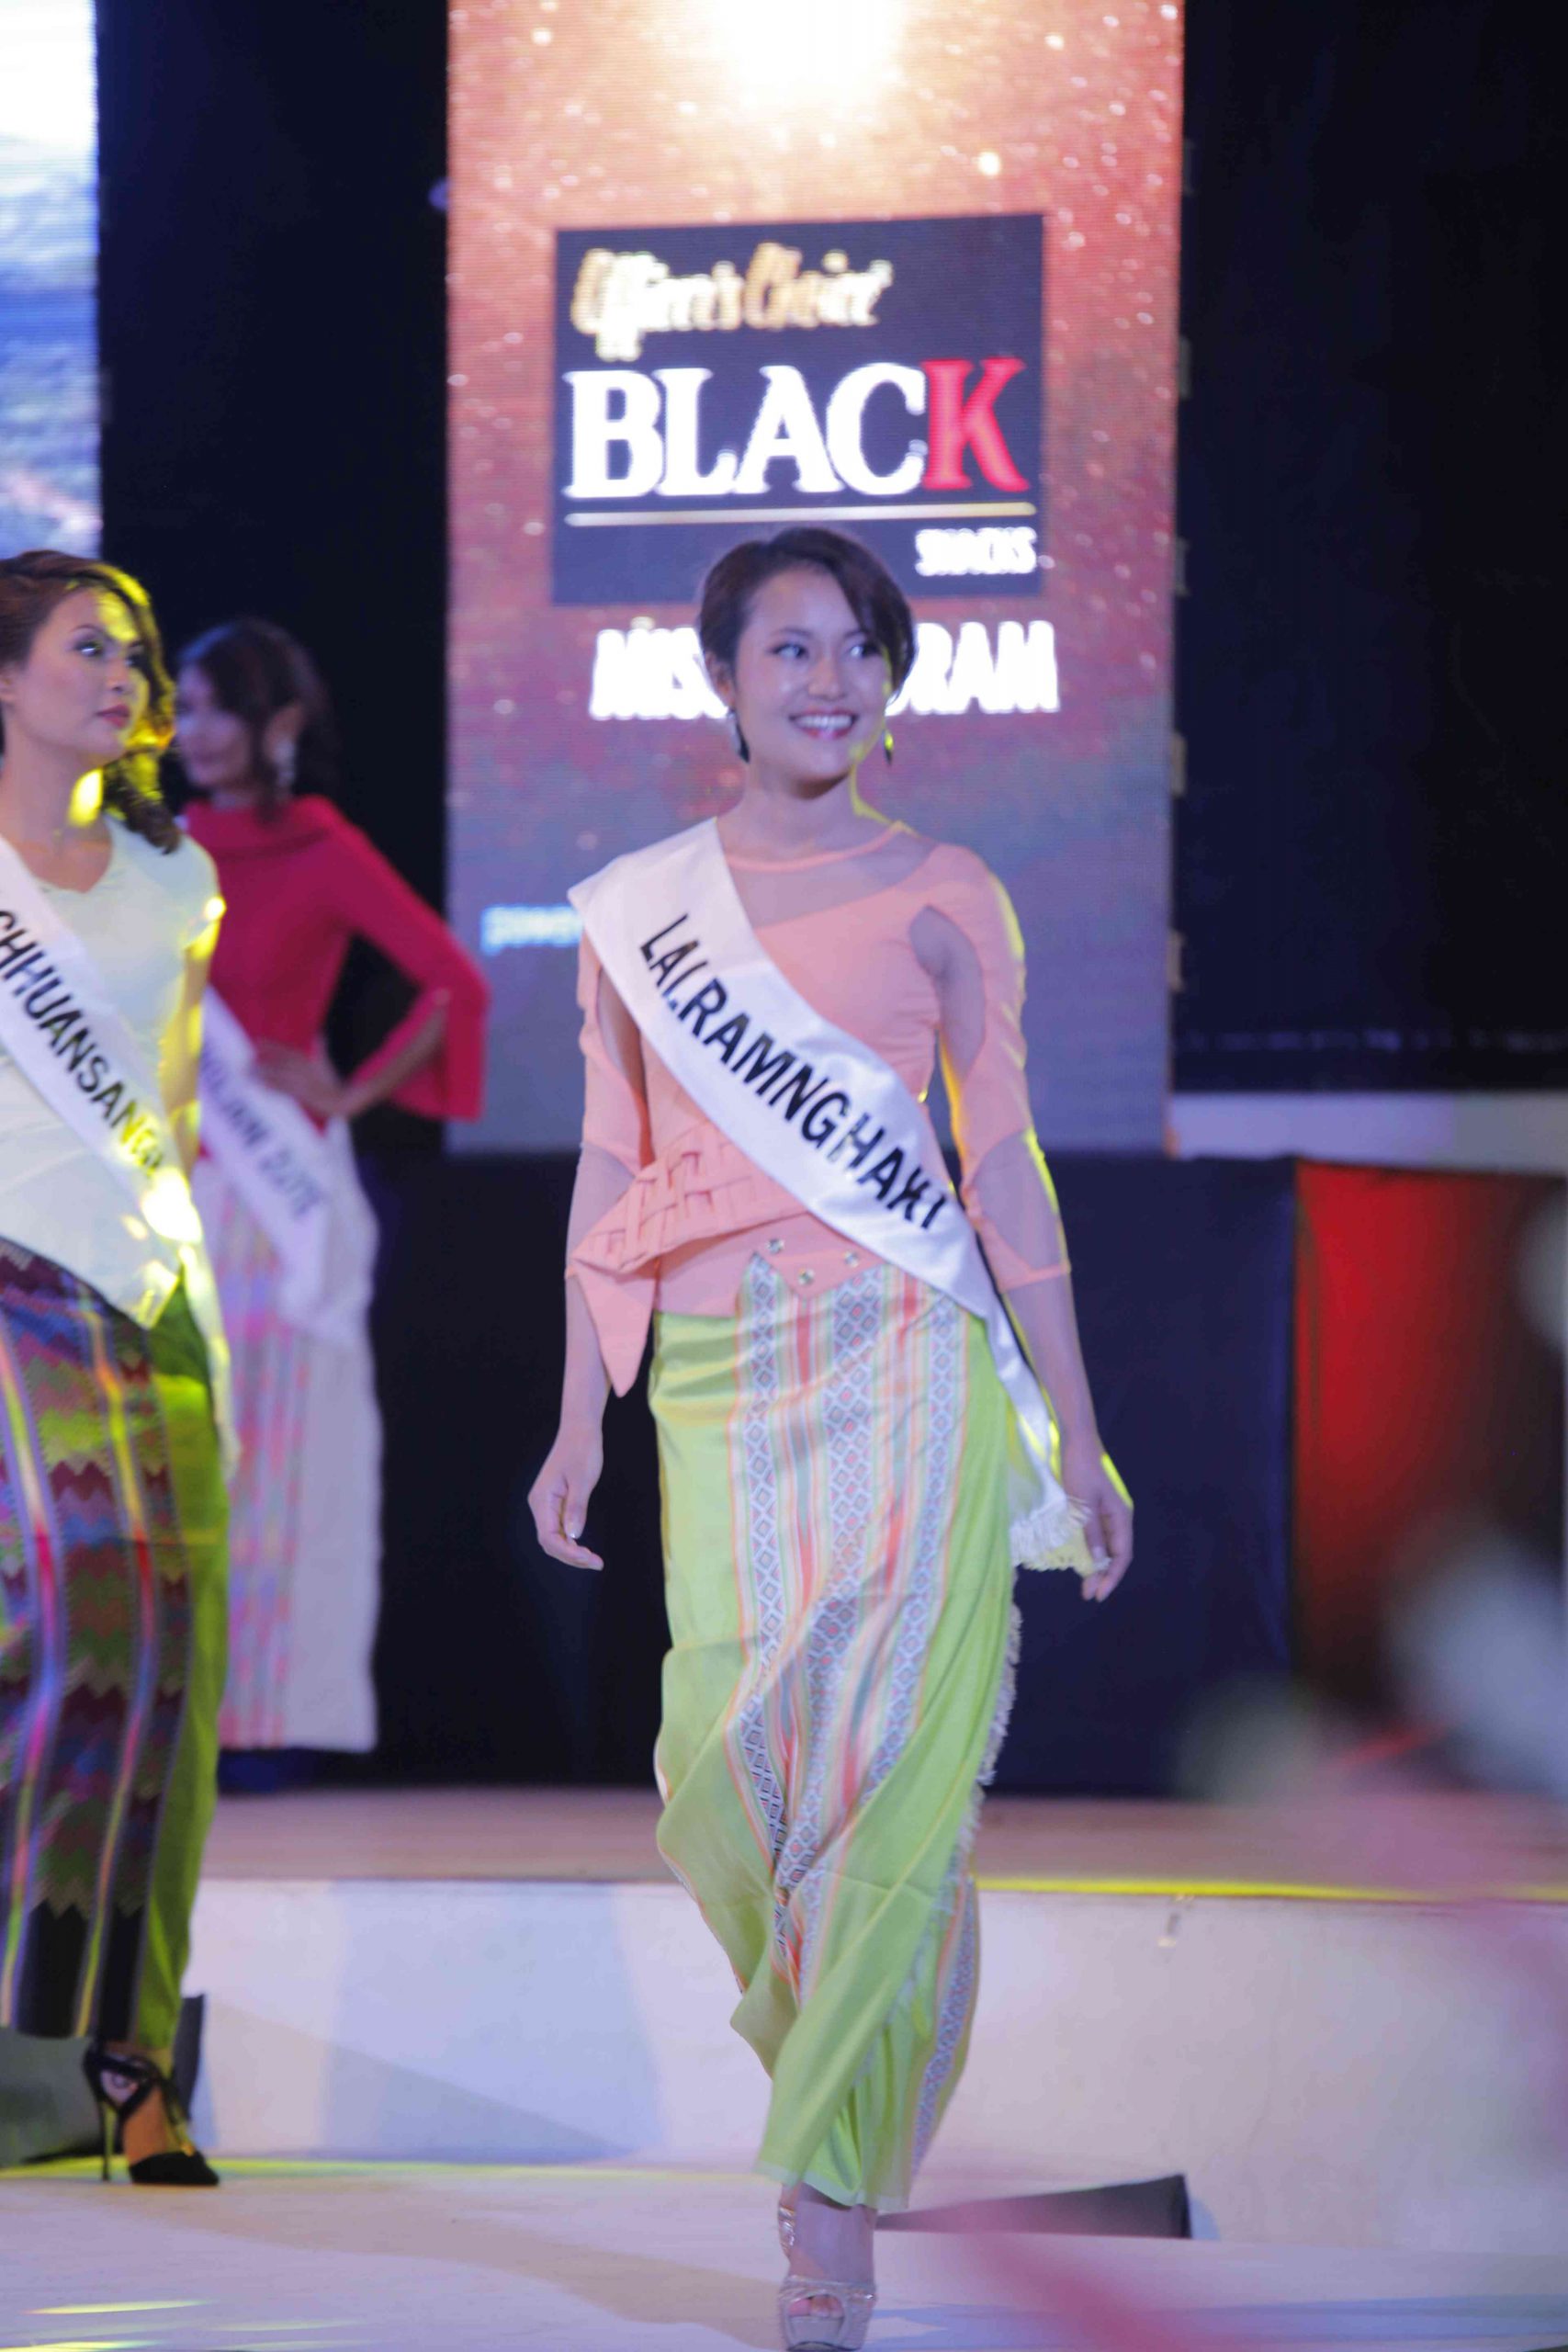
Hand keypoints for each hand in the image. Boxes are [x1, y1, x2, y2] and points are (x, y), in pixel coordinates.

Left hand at [252, 1042, 350, 1120]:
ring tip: (250, 1072)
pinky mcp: (301, 1095)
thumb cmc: (331, 1081)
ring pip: (280, 1076)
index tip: (257, 1041)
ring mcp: (302, 1083)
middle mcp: (304, 1071)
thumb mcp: (326, 1063)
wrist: (340, 1101)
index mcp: (309, 1061)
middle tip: (248, 1060)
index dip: (271, 1045)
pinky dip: (272, 1087)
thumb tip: (319, 1035)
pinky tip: (261, 1085)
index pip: (287, 1050)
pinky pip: (283, 1090)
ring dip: (264, 1074)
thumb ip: (321, 1047)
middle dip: (265, 1060)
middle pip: (281, 1063)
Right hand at [528, 1422, 604, 1569]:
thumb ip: (577, 1508)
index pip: (550, 1538)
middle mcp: (539, 1504)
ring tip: (593, 1559)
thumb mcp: (583, 1480)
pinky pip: (559, 1527)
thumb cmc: (582, 1450)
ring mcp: (545, 1503)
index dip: (569, 1553)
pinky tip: (584, 1545)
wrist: (580, 1429)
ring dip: (571, 1550)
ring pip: (554, 1537)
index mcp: (542, 1500)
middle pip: (550, 1542)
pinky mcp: (554, 1501)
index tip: (591, 1558)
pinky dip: (571, 1539)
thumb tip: (574, 1536)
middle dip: (571, 1556)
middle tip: (596, 1563)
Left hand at [1060, 1431, 1132, 1602]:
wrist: (1075, 1441)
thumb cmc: (1080, 1470)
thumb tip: (1096, 1562)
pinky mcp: (1093, 1509)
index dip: (1112, 1576)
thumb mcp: (1082, 1503)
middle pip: (1114, 1553)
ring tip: (1083, 1583)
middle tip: (1087, 1594)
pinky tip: (1079, 1560)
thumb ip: (1090, 1532)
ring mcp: (1105, 1513)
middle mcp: (1117, 1518)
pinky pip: (1095, 1536)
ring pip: (1104, 1546)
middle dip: (1103, 1575)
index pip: (1122, 1554)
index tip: (1099, 1594)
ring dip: (1095, 1565)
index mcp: (1121, 1516)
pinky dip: (1089, 1550)